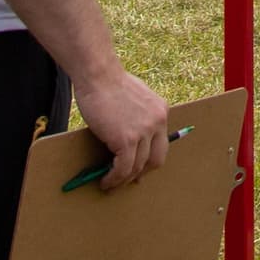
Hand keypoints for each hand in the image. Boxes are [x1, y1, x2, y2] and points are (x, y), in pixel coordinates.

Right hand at [73, 62, 173, 191]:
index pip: (161, 144)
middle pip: (156, 160)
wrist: (98, 75)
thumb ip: (139, 115)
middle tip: (127, 181)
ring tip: (110, 184)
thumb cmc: (109, 83)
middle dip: (141, 173)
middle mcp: (157, 122)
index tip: (139, 170)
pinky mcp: (126, 139)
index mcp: (161, 111)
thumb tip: (134, 137)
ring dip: (123, 180)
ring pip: (137, 167)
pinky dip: (114, 179)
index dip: (149, 161)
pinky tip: (105, 181)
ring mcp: (143, 131)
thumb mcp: (135, 98)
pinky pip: (123, 168)